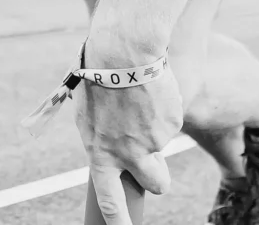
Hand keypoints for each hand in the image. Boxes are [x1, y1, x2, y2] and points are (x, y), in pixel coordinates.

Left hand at [74, 37, 182, 224]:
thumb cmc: (97, 76)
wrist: (121, 52)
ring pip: (164, 151)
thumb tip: (105, 149)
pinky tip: (150, 90)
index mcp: (100, 151)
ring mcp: (152, 142)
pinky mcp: (171, 126)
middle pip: (155, 184)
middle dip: (159, 178)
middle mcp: (127, 154)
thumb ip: (99, 135)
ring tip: (142, 105)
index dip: (119, 220)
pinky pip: (171, 124)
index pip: (110, 200)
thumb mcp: (87, 110)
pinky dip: (163, 110)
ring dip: (158, 136)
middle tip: (154, 161)